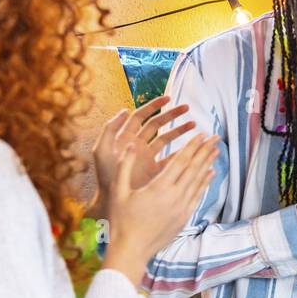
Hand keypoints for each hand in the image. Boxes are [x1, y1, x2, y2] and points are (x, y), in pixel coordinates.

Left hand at [92, 96, 196, 212]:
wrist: (112, 200)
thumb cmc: (105, 176)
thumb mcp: (102, 150)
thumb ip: (110, 130)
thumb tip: (125, 110)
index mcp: (125, 137)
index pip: (141, 116)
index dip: (154, 106)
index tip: (168, 98)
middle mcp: (137, 144)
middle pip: (157, 124)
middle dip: (172, 114)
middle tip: (187, 108)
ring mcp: (147, 157)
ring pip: (166, 138)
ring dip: (179, 130)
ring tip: (194, 125)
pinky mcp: (155, 170)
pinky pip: (170, 157)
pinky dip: (181, 152)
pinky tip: (192, 147)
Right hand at [101, 134, 219, 286]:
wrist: (132, 250)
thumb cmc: (121, 221)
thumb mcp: (118, 191)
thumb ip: (125, 166)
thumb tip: (129, 144)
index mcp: (159, 188)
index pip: (181, 161)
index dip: (192, 146)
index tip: (202, 134)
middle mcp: (175, 196)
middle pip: (194, 169)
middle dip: (205, 151)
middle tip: (216, 137)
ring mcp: (182, 208)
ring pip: (199, 181)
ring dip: (208, 164)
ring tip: (216, 151)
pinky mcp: (184, 217)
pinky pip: (198, 196)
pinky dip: (205, 183)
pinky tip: (210, 174)